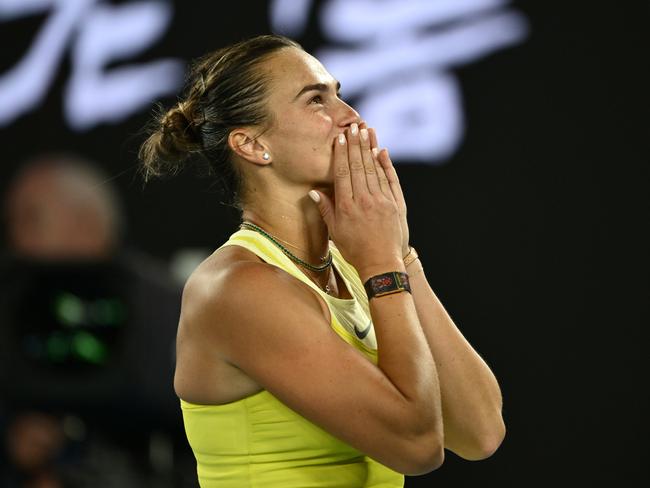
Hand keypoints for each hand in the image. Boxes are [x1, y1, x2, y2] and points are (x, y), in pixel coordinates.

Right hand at [309, 123, 403, 280]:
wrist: (382, 264)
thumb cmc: (355, 250)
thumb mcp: (335, 232)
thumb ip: (326, 209)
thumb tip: (314, 191)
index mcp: (347, 206)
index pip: (343, 173)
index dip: (341, 154)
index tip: (340, 138)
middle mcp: (365, 200)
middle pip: (358, 166)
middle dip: (355, 145)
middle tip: (353, 126)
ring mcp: (382, 201)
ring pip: (374, 169)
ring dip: (369, 148)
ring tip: (366, 131)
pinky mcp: (395, 204)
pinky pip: (390, 179)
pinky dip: (385, 164)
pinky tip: (381, 151)